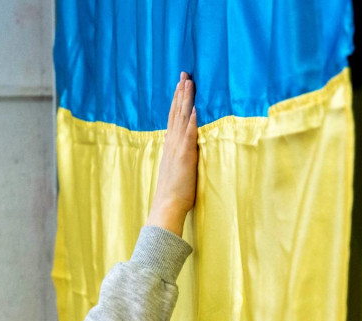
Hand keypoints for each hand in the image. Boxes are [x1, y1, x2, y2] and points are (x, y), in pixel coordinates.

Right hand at [147, 72, 198, 236]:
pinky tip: (195, 108)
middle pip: (177, 112)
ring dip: (185, 100)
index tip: (181, 84)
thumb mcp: (174, 168)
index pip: (174, 117)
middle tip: (184, 74)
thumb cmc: (173, 191)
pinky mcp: (185, 156)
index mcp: (170, 145)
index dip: (177, 100)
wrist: (167, 205)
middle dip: (181, 92)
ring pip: (181, 118)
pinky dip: (191, 121)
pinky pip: (188, 135)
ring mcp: (178, 148)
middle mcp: (172, 143)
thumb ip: (176, 153)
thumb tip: (175, 142)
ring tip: (188, 83)